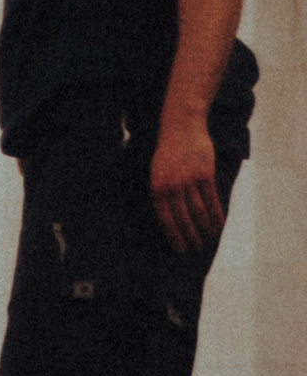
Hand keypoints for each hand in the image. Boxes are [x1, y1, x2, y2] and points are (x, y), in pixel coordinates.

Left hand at [150, 109, 226, 252]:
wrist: (181, 126)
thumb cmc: (168, 152)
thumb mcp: (157, 171)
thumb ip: (162, 193)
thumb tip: (169, 218)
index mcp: (157, 186)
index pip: (165, 219)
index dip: (174, 236)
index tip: (180, 249)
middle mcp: (172, 185)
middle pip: (183, 218)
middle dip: (190, 236)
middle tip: (196, 247)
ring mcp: (189, 179)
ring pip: (199, 211)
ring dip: (204, 228)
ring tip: (208, 237)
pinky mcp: (205, 174)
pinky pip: (212, 200)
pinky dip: (216, 214)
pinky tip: (218, 224)